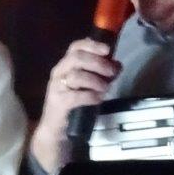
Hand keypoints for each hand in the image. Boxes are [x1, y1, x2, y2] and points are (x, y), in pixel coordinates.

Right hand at [30, 38, 120, 173]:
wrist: (56, 130)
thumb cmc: (74, 105)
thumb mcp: (88, 86)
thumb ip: (101, 74)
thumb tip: (117, 65)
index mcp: (66, 65)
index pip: (75, 47)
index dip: (91, 45)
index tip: (107, 49)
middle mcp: (59, 72)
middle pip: (77, 58)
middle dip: (97, 63)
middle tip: (111, 72)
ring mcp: (56, 87)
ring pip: (77, 76)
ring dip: (95, 81)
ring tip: (105, 88)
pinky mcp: (58, 103)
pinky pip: (76, 96)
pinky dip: (90, 96)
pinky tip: (98, 99)